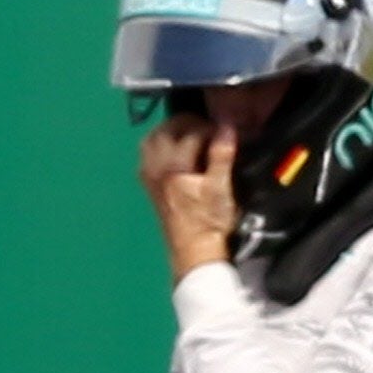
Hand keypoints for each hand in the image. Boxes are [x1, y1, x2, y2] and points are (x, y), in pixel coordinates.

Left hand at [139, 116, 238, 281]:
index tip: (225, 131)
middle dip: (188, 122)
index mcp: (175, 167)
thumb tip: (227, 127)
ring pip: (151, 139)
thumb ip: (222, 156)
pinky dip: (158, 144)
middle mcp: (156, 167)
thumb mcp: (221, 188)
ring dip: (170, 130)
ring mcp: (149, 175)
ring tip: (191, 134)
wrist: (192, 250)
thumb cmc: (210, 221)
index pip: (191, 132)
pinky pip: (146, 154)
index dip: (210, 128)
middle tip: (208, 128)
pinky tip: (173, 149)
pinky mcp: (147, 183)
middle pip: (166, 129)